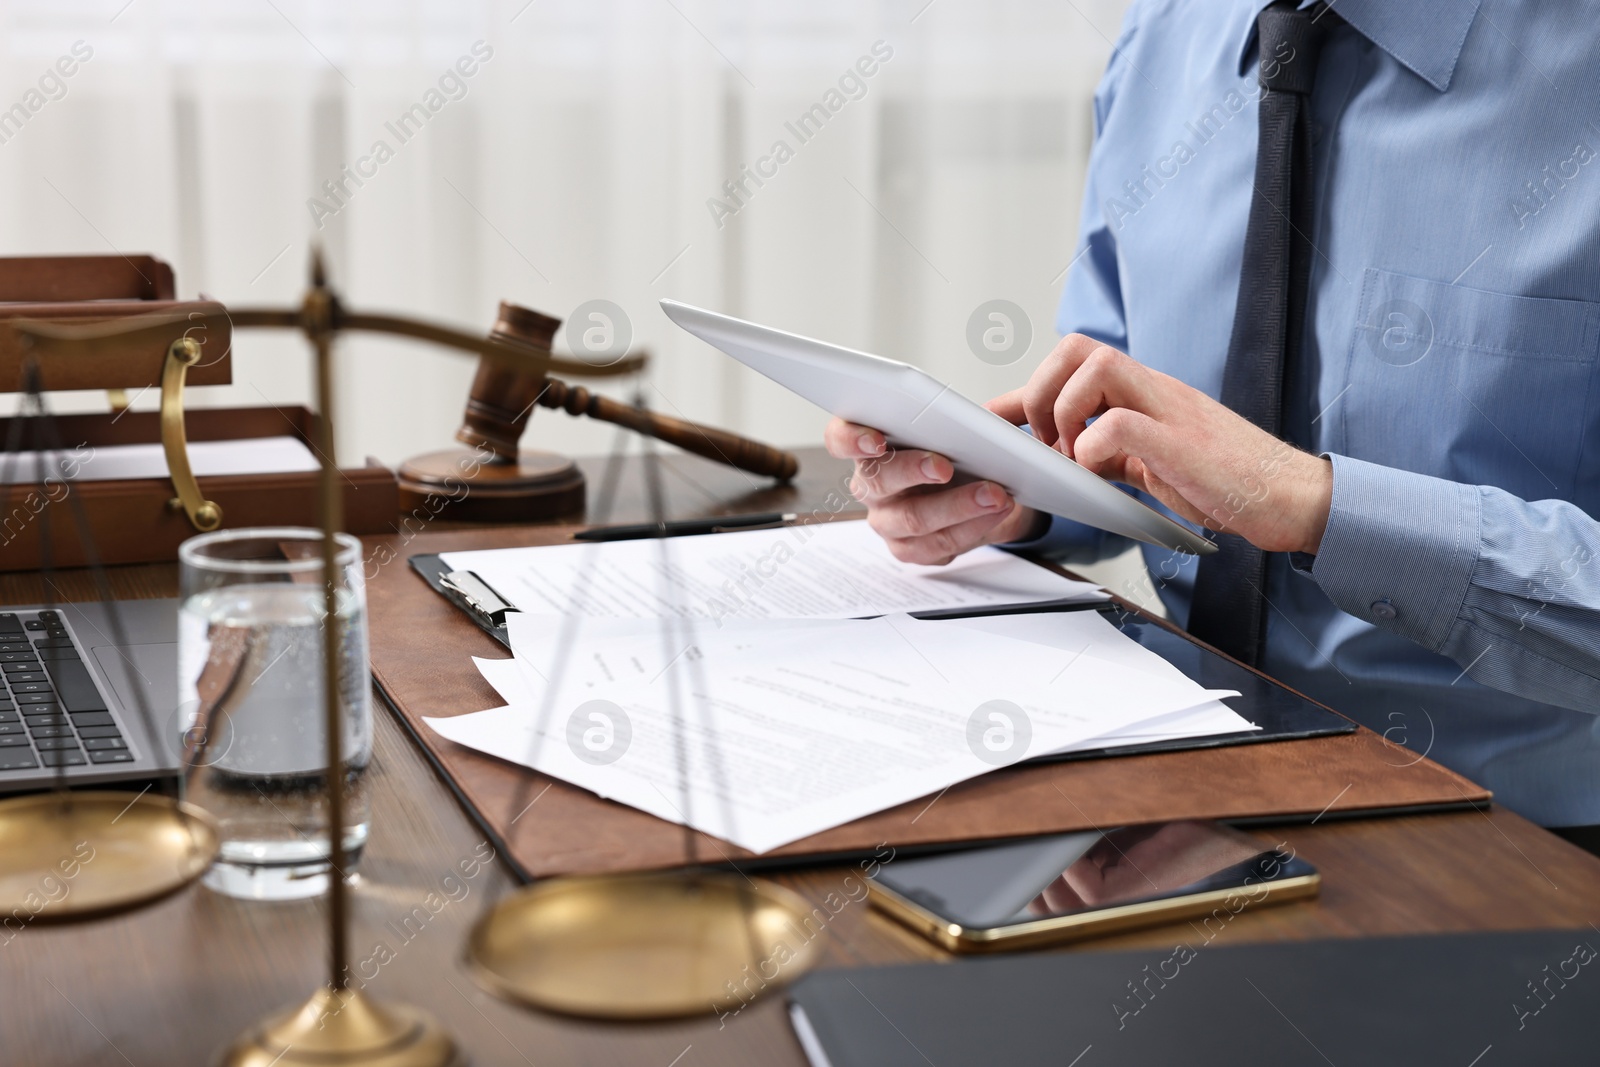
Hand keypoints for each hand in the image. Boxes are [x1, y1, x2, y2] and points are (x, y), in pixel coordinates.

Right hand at [824, 419, 1042, 564]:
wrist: (983, 489)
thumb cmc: (958, 451)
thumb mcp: (954, 427)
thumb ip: (952, 419)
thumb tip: (977, 416)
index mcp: (868, 446)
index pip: (840, 439)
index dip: (852, 440)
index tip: (877, 440)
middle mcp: (870, 486)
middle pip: (878, 480)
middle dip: (914, 471)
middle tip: (945, 466)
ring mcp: (886, 522)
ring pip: (913, 518)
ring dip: (958, 505)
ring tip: (994, 494)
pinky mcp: (909, 550)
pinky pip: (937, 544)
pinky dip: (972, 527)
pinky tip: (994, 512)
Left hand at [986, 335, 1332, 554]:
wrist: (1288, 497)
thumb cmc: (1223, 480)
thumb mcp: (1150, 460)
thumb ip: (1108, 449)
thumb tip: (1064, 454)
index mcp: (1143, 391)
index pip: (1072, 363)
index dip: (1023, 390)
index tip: (992, 421)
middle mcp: (1153, 388)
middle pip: (1077, 347)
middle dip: (1042, 393)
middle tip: (1047, 444)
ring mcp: (1170, 409)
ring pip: (1095, 366)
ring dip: (1066, 413)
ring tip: (1074, 457)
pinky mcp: (1183, 441)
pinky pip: (1121, 421)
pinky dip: (1095, 444)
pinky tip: (1101, 471)